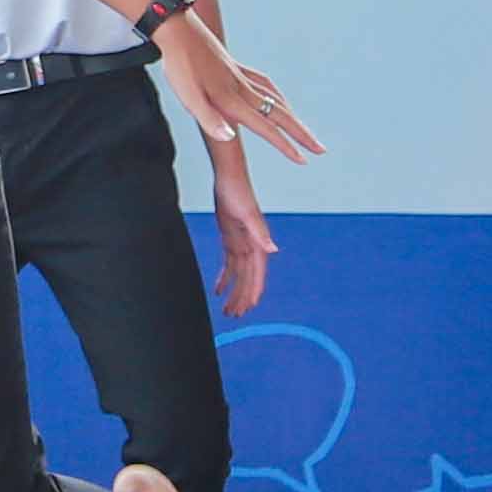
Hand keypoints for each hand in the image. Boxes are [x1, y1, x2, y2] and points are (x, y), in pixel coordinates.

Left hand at [163, 13, 319, 162]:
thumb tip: (230, 137)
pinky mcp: (234, 66)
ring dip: (293, 116)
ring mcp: (240, 75)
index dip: (284, 145)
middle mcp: (241, 88)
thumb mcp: (186, 95)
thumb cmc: (178, 64)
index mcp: (231, 99)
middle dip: (301, 134)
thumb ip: (209, 119)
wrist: (176, 27)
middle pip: (280, 114)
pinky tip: (277, 98)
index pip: (265, 127)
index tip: (303, 160)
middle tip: (320, 149)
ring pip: (275, 99)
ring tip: (304, 131)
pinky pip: (265, 83)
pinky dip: (277, 95)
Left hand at [206, 165, 275, 317]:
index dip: (254, 290)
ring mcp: (241, 242)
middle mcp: (252, 245)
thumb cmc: (238, 192)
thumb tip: (272, 250)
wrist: (228, 176)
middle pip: (248, 277)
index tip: (249, 307)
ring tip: (227, 310)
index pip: (257, 272)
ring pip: (239, 274)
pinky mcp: (231, 238)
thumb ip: (260, 233)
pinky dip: (225, 278)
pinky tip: (218, 290)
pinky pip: (229, 263)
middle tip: (234, 315)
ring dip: (234, 291)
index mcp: (258, 242)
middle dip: (242, 296)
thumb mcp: (247, 214)